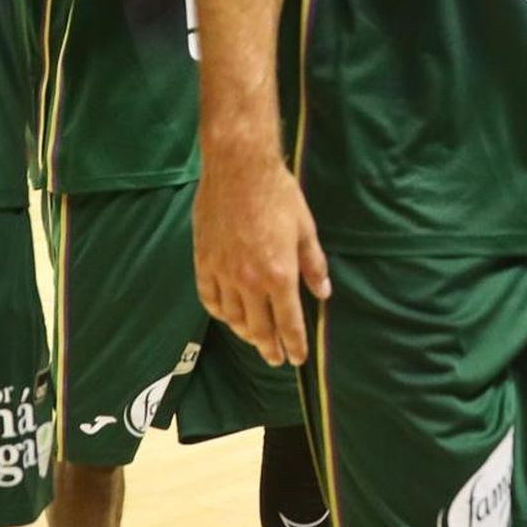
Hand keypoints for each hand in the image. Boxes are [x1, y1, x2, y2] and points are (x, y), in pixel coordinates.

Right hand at [194, 147, 328, 367]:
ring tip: (254, 339)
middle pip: (259, 328)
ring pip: (233, 318)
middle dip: (270, 347)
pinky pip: (209, 298)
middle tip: (275, 358)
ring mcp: (223, 272)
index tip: (297, 359)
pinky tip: (227, 316)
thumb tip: (323, 293)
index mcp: (280, 274)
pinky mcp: (204, 260)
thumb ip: (313, 265)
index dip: (294, 345)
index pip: (289, 323)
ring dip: (245, 333)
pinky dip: (219, 312)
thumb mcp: (305, 229)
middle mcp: (250, 281)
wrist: (238, 167)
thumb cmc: (278, 194)